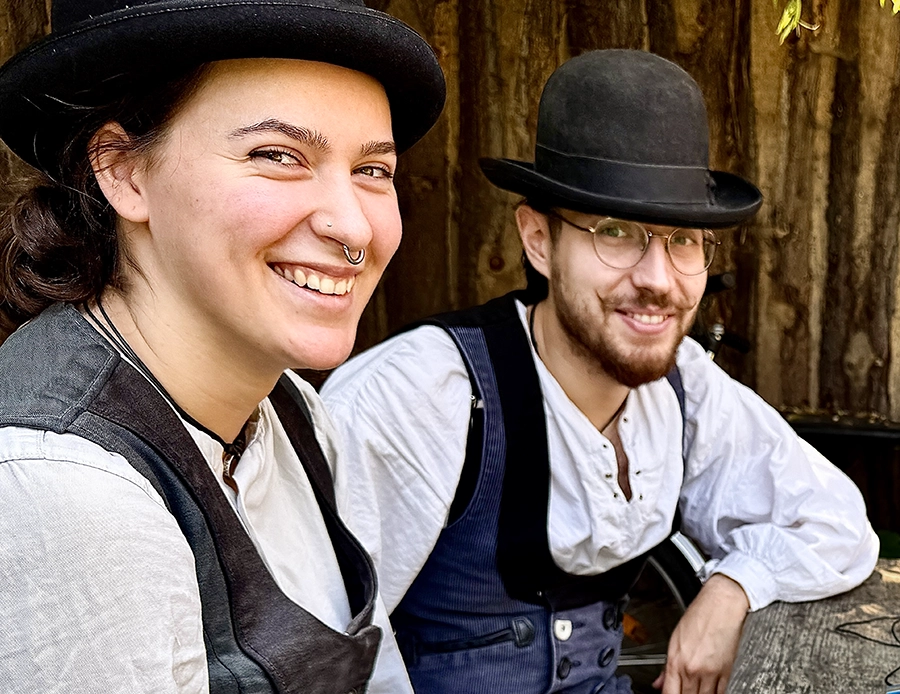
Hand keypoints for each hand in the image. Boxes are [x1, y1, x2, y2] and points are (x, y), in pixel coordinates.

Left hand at [652, 573, 749, 693]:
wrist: (722, 605)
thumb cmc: (699, 616)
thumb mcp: (675, 638)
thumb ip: (667, 666)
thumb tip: (659, 683)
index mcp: (676, 660)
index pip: (670, 693)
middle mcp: (693, 669)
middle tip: (682, 691)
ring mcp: (711, 673)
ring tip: (695, 691)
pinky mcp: (727, 673)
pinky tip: (709, 692)